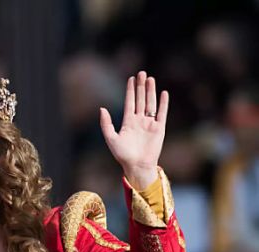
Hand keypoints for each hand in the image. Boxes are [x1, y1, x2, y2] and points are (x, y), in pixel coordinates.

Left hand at [99, 71, 168, 189]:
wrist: (137, 166)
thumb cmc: (122, 155)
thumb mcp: (110, 138)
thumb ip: (106, 124)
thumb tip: (101, 108)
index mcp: (128, 122)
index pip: (129, 102)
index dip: (130, 90)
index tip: (131, 78)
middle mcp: (139, 120)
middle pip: (140, 99)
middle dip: (141, 87)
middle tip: (141, 73)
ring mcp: (149, 123)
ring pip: (150, 103)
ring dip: (150, 91)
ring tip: (150, 79)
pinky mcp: (159, 128)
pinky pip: (162, 113)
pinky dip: (163, 103)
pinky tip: (163, 93)